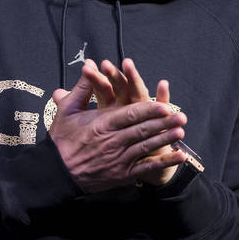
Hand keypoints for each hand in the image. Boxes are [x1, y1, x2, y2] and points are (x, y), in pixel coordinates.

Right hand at [48, 59, 185, 192]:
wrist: (57, 172)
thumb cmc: (62, 139)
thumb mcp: (67, 110)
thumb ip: (82, 88)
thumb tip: (90, 65)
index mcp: (102, 124)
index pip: (130, 115)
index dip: (149, 110)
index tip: (163, 105)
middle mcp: (112, 141)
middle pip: (142, 130)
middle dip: (163, 124)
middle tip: (181, 116)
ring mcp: (118, 159)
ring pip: (146, 147)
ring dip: (165, 140)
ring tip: (181, 132)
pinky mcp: (122, 174)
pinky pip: (146, 168)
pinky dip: (163, 162)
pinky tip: (178, 156)